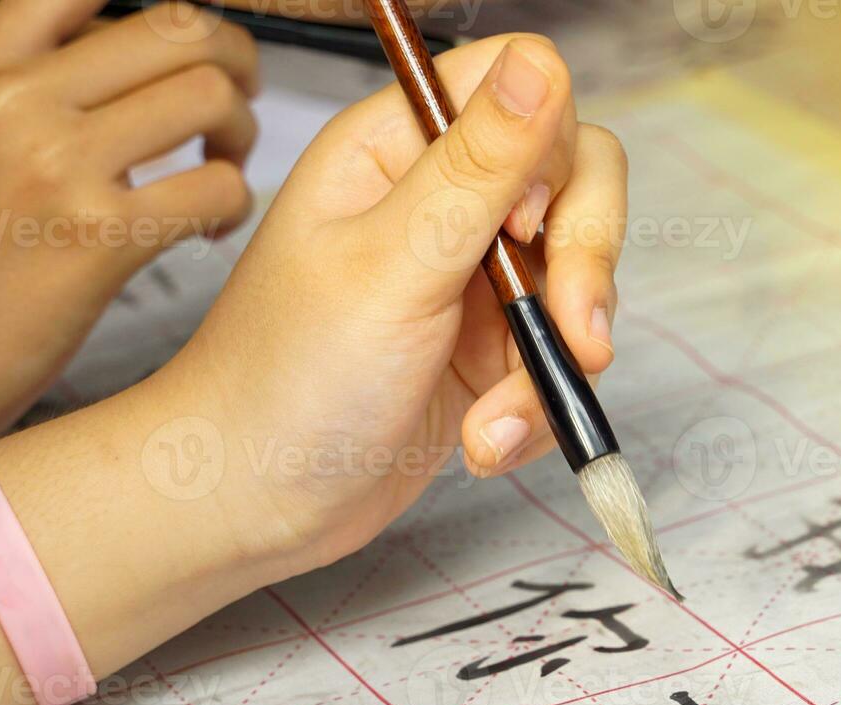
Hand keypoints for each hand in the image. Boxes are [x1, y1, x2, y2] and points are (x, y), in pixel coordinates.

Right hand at [0, 0, 258, 513]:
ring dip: (241, 132)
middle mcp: (16, 100)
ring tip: (224, 170)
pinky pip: (218, 187)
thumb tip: (101, 68)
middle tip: (238, 104)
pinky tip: (210, 231)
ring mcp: (58, 166)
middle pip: (178, 29)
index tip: (192, 48)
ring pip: (211, 95)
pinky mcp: (98, 239)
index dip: (168, 16)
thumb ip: (12, 95)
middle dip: (234, 62)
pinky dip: (235, 204)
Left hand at [154, 33, 626, 574]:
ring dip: (552, 363)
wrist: (256, 504)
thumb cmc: (287, 380)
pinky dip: (535, 409)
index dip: (550, 150)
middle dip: (583, 268)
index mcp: (398, 151)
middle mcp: (440, 202)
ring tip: (493, 425)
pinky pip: (557, 357)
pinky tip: (483, 444)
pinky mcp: (487, 351)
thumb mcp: (392, 266)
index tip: (525, 227)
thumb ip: (477, 168)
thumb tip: (539, 64)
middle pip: (576, 182)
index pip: (521, 87)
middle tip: (570, 334)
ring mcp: (469, 280)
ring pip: (577, 282)